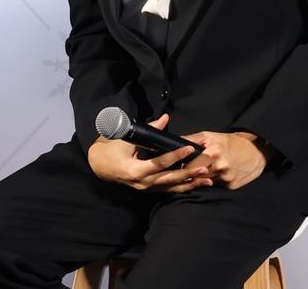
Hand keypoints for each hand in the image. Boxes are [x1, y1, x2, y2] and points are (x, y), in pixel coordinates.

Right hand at [87, 114, 210, 192]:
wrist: (99, 165)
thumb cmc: (112, 149)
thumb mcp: (127, 138)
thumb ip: (149, 130)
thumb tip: (165, 118)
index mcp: (135, 170)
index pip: (159, 163)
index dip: (175, 156)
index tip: (189, 148)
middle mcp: (141, 183)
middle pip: (169, 179)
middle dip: (189, 174)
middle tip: (206, 168)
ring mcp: (145, 189)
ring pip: (171, 188)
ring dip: (190, 184)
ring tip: (208, 180)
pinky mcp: (149, 190)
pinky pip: (168, 190)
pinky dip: (183, 187)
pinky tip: (197, 184)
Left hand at [179, 131, 267, 189]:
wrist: (256, 150)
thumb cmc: (230, 142)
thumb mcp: (210, 136)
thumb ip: (190, 140)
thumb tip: (173, 143)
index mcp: (213, 152)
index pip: (188, 167)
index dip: (183, 168)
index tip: (181, 167)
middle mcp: (220, 166)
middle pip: (195, 177)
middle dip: (192, 174)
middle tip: (191, 170)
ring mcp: (226, 177)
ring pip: (205, 182)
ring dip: (203, 178)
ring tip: (207, 170)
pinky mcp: (231, 186)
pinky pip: (216, 186)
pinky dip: (215, 181)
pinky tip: (219, 174)